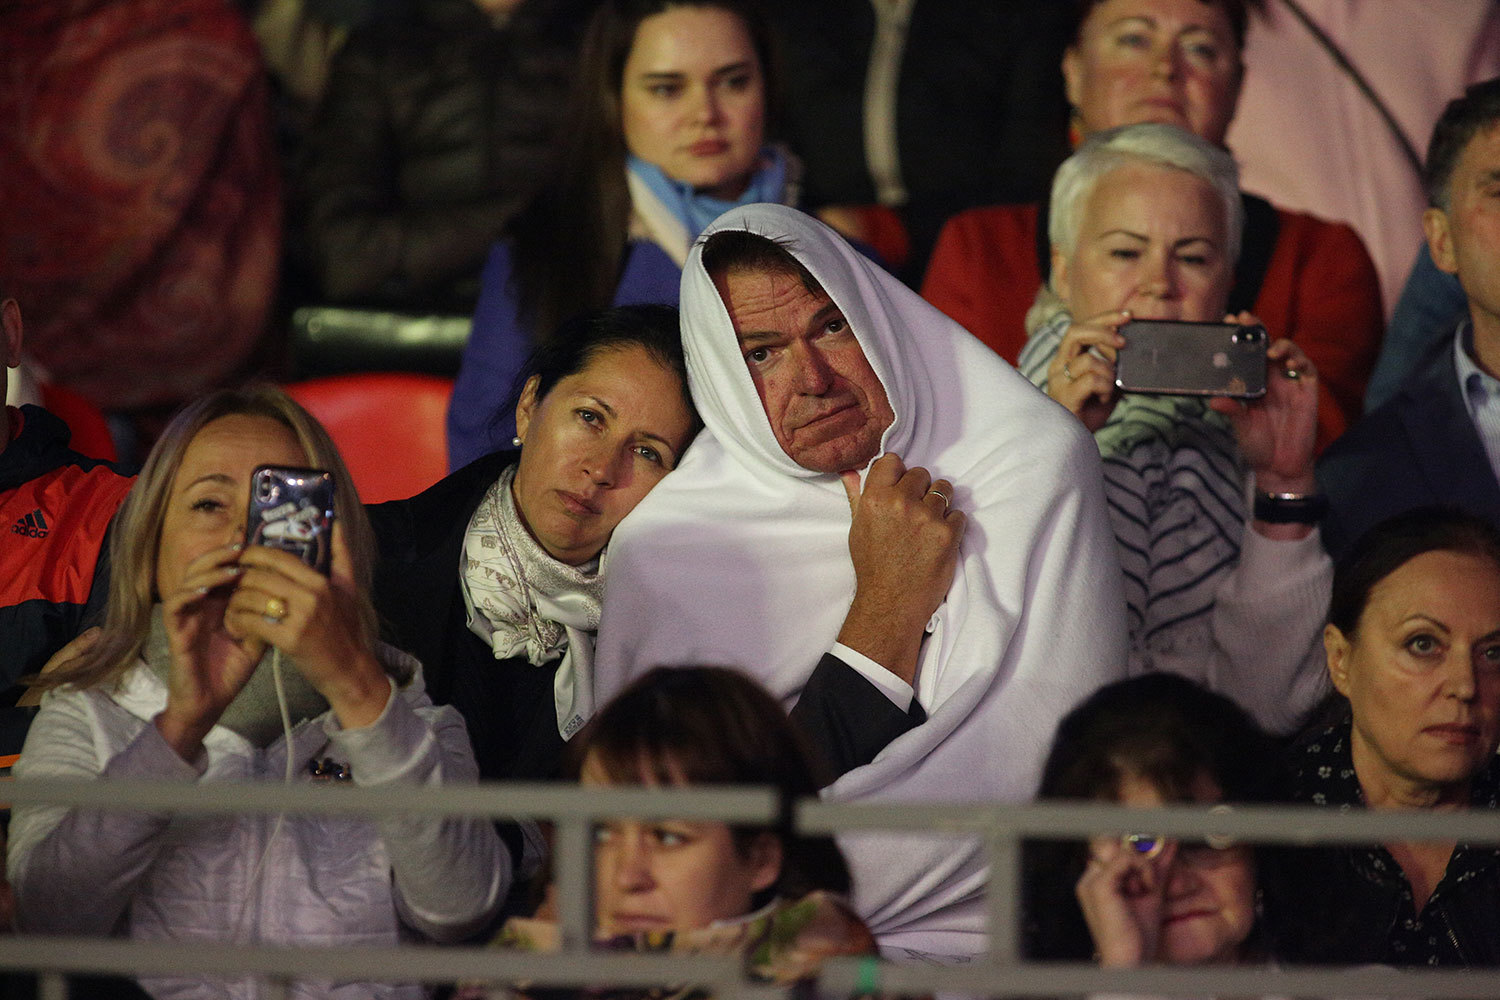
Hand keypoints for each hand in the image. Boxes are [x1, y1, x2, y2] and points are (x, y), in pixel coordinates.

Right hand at [156, 542, 265, 759]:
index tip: (257, 541)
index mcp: (220, 602)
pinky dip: (188, 595)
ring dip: (209, 571)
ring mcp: (186, 617)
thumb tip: (291, 591)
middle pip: (204, 566)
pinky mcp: (175, 633)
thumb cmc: (231, 669)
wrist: (210, 702)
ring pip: (189, 581)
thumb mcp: (258, 636)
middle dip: (222, 554)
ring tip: (231, 569)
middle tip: (242, 548)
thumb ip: (267, 613)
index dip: (237, 553)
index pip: (224, 567)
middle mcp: (200, 604)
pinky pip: (175, 607)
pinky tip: (204, 592)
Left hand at [226, 526, 389, 728]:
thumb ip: (341, 556)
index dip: (252, 554)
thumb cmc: (345, 629)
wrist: (349, 669)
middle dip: (238, 580)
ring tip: (232, 608)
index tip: (241, 559)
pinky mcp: (289, 640)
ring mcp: (301, 618)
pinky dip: (237, 622)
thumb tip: (338, 523)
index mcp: (321, 581)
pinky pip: (250, 621)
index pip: (277, 556)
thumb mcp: (348, 589)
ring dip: (234, 602)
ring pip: (250, 597)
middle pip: (258, 575)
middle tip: (231, 587)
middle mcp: (311, 595)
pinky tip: (237, 626)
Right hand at [836, 453, 965, 683]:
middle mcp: (901, 502)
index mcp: (875, 498)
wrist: (891, 602)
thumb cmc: (872, 566)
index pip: (892, 460)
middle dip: (920, 488)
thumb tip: (850, 472)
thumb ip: (857, 497)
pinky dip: (952, 524)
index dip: (897, 472)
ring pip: (944, 489)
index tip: (899, 485)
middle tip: (915, 510)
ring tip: (930, 523)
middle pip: (921, 473)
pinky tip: (938, 539)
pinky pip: (959, 514)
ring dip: (939, 503)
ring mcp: (927, 517)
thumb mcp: (858, 529)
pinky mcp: (948, 533)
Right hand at [1046, 310, 1128, 431]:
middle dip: (1104, 332)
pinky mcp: (1064, 397)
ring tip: (1110, 389)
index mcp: (1065, 359)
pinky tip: (1104, 399)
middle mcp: (1058, 366)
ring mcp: (1058, 382)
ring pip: (1089, 360)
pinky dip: (1105, 387)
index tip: (1128, 316)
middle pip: (1076, 332)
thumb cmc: (1088, 413)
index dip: (1104, 318)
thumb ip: (1114, 367)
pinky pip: (1091, 380)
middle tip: (1123, 343)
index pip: (1080, 328)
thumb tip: (1133, 352)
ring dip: (1108, 372)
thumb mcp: (1106, 384)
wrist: (1073, 442)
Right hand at [1075, 837, 1176, 966]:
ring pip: (1123, 850)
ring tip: (1146, 890)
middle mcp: (1089, 879)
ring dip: (1144, 867)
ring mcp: (1091, 881)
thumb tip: (1169, 844)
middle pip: (1117, 845)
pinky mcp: (1099, 886)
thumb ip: (1156, 869)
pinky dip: (1143, 869)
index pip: (1116, 850)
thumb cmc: (1138, 937)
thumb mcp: (1151, 895)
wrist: (1131, 963)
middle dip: (1139, 860)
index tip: (1156, 864)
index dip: (1138, 855)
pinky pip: (1126, 858)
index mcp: (1096, 882)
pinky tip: (1146, 890)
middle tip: (1148, 883)